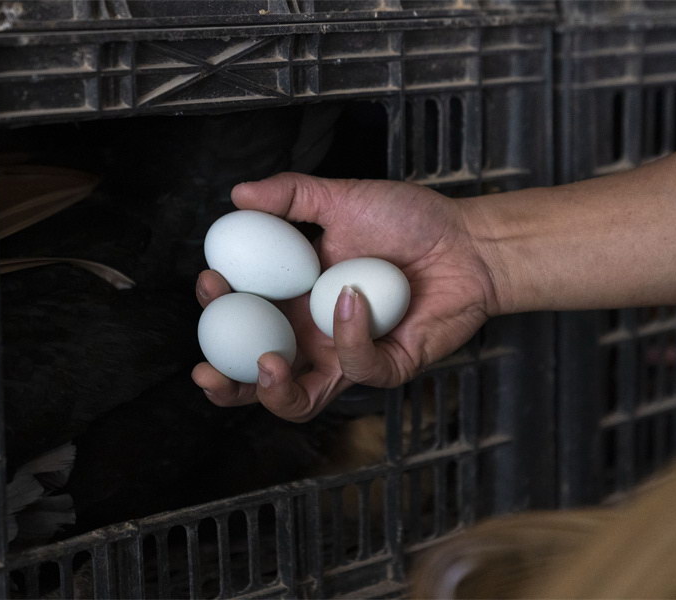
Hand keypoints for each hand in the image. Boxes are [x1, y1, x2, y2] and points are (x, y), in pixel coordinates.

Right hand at [192, 173, 498, 421]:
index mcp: (295, 301)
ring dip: (273, 393)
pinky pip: (357, 366)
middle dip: (226, 385)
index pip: (243, 321)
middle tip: (208, 372)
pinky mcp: (386, 367)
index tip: (211, 283)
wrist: (467, 241)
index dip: (218, 314)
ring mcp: (348, 356)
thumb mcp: (342, 200)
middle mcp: (315, 336)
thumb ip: (291, 196)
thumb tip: (238, 194)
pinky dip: (349, 334)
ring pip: (301, 400)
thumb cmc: (409, 222)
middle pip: (259, 378)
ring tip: (267, 364)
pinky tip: (350, 296)